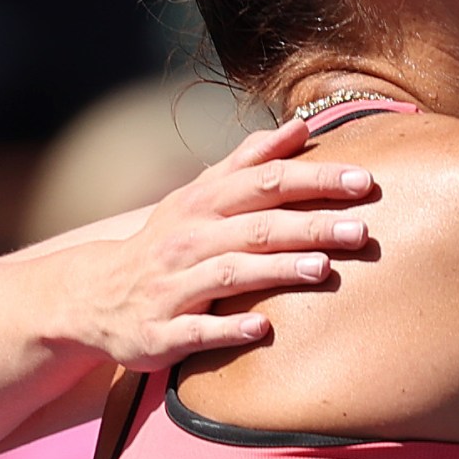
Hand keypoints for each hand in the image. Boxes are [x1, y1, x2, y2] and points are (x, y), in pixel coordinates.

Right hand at [52, 118, 377, 369]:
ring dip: (276, 270)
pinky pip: (197, 330)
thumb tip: (298, 126)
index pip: (265, 182)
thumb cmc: (167, 243)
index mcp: (203, 204)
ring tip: (322, 269)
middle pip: (257, 227)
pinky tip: (261, 328)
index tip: (363, 179)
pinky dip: (228, 328)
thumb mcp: (200, 196)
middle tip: (362, 229)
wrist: (95, 297)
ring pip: (229, 273)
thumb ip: (248, 162)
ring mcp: (174, 287)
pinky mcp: (162, 332)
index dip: (314, 178)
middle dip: (310, 226)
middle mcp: (189, 240)